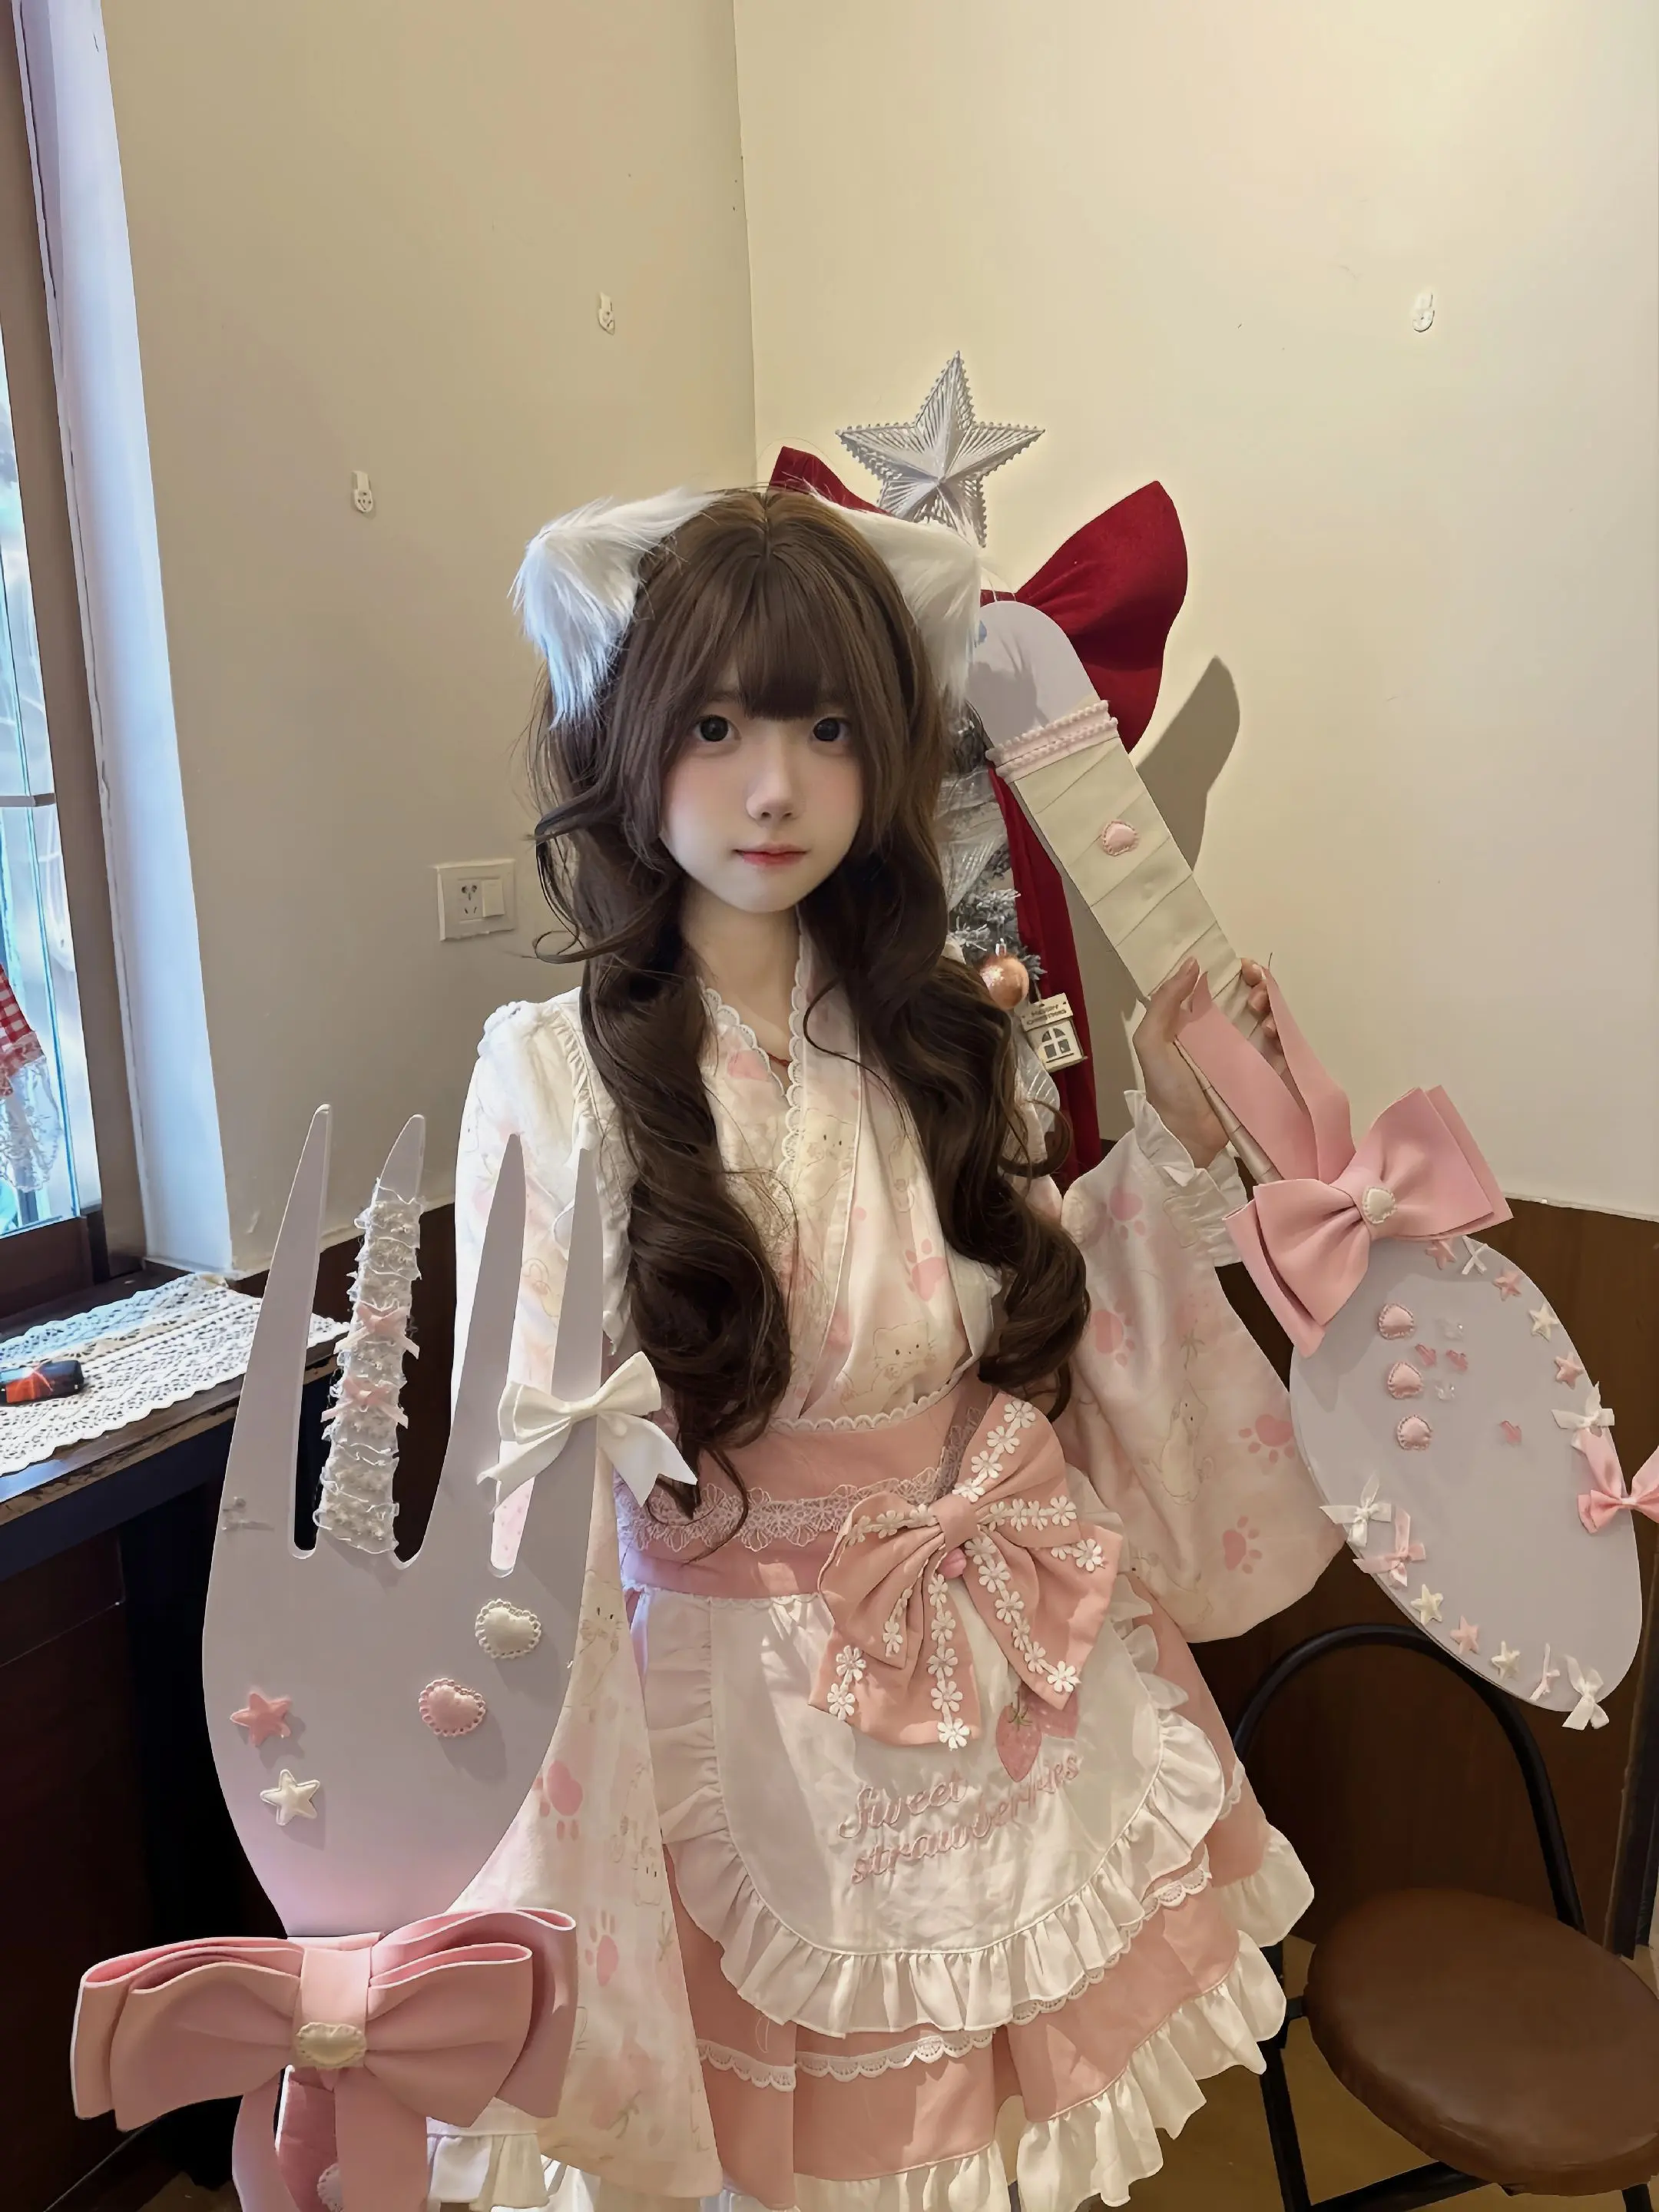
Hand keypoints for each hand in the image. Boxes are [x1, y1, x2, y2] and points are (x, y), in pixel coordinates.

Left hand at [1132, 958, 1281, 1169]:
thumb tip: (1192, 963)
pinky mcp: (1261, 1071)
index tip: (1241, 966)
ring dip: (1269, 1004)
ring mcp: (1243, 1052)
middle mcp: (1220, 1033)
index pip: (1218, 986)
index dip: (1232, 972)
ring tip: (1259, 1011)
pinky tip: (1271, 1032)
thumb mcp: (1151, 1042)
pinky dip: (1281, 1032)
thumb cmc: (1167, 1089)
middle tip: (1254, 987)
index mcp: (1194, 1023)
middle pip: (1248, 996)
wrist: (1187, 1136)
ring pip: (1267, 1015)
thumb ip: (1164, 1001)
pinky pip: (1280, 1045)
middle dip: (1257, 983)